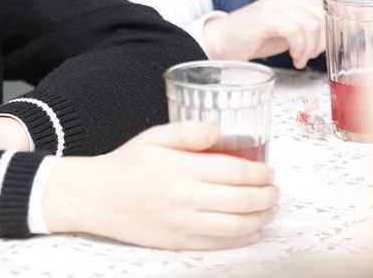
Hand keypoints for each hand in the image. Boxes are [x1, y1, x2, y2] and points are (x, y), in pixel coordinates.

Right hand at [43, 121, 278, 249]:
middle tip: (275, 190)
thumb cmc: (127, 164)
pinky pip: (219, 243)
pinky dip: (242, 238)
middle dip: (267, 196)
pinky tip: (252, 229)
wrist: (97, 197)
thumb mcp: (154, 137)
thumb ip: (188, 131)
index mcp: (182, 169)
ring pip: (236, 225)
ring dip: (261, 218)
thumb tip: (219, 128)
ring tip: (269, 209)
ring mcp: (183, 224)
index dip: (260, 173)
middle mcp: (186, 199)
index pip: (235, 172)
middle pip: (242, 200)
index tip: (269, 171)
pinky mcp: (179, 242)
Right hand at [203, 0, 324, 67]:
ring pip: (311, 26)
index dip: (328, 33)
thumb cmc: (256, 38)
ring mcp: (274, 5)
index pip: (325, 10)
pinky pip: (295, 32)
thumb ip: (307, 28)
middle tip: (309, 56)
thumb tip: (333, 36)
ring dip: (309, 49)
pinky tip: (293, 58)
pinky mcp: (265, 17)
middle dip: (321, 43)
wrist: (223, 41)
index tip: (319, 50)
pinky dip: (299, 49)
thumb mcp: (288, 30)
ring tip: (299, 59)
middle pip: (321, 18)